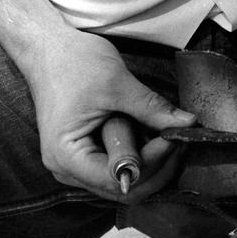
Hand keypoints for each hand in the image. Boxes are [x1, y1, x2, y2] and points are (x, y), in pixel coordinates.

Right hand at [21, 28, 195, 202]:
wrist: (48, 48)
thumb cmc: (73, 62)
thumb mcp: (117, 84)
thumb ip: (152, 109)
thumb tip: (188, 124)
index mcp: (66, 157)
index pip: (119, 179)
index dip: (151, 162)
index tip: (173, 136)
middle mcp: (67, 171)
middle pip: (123, 189)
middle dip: (156, 167)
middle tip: (178, 138)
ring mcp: (74, 167)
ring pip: (124, 182)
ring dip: (151, 164)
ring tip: (169, 136)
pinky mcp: (84, 157)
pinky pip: (118, 169)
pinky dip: (140, 157)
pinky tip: (154, 137)